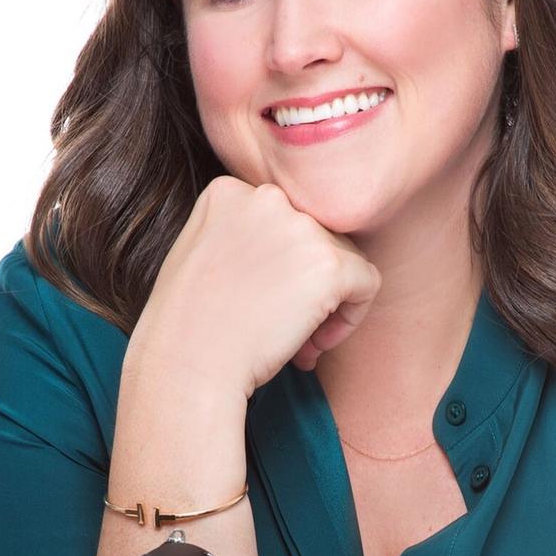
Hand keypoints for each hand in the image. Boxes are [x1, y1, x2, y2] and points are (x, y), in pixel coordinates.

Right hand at [126, 176, 381, 401]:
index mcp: (230, 191)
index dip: (282, 266)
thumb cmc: (188, 326)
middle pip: (317, 236)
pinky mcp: (329, 263)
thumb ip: (242, 234)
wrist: (188, 364)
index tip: (264, 302)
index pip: (284, 220)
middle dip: (307, 285)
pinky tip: (314, 345)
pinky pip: (367, 283)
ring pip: (345, 259)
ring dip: (328, 304)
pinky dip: (352, 318)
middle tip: (282, 329)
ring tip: (296, 344)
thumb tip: (297, 253)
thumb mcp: (201, 254)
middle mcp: (267, 197)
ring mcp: (301, 227)